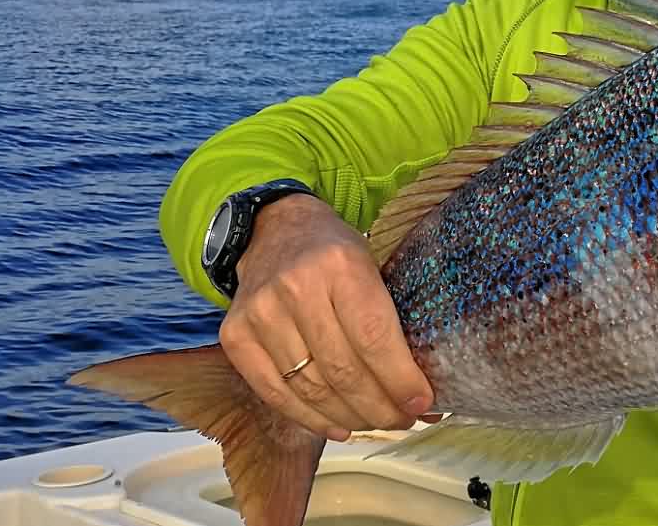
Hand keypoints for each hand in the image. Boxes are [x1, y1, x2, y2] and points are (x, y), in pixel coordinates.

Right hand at [217, 193, 434, 439]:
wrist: (273, 230)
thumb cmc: (334, 253)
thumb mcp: (372, 264)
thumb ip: (392, 320)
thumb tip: (421, 392)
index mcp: (341, 264)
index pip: (375, 338)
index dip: (400, 381)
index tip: (420, 404)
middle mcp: (296, 287)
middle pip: (344, 371)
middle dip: (380, 407)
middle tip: (401, 420)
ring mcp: (260, 313)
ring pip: (312, 389)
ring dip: (350, 418)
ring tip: (374, 423)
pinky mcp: (236, 336)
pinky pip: (275, 394)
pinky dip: (311, 419)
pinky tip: (338, 427)